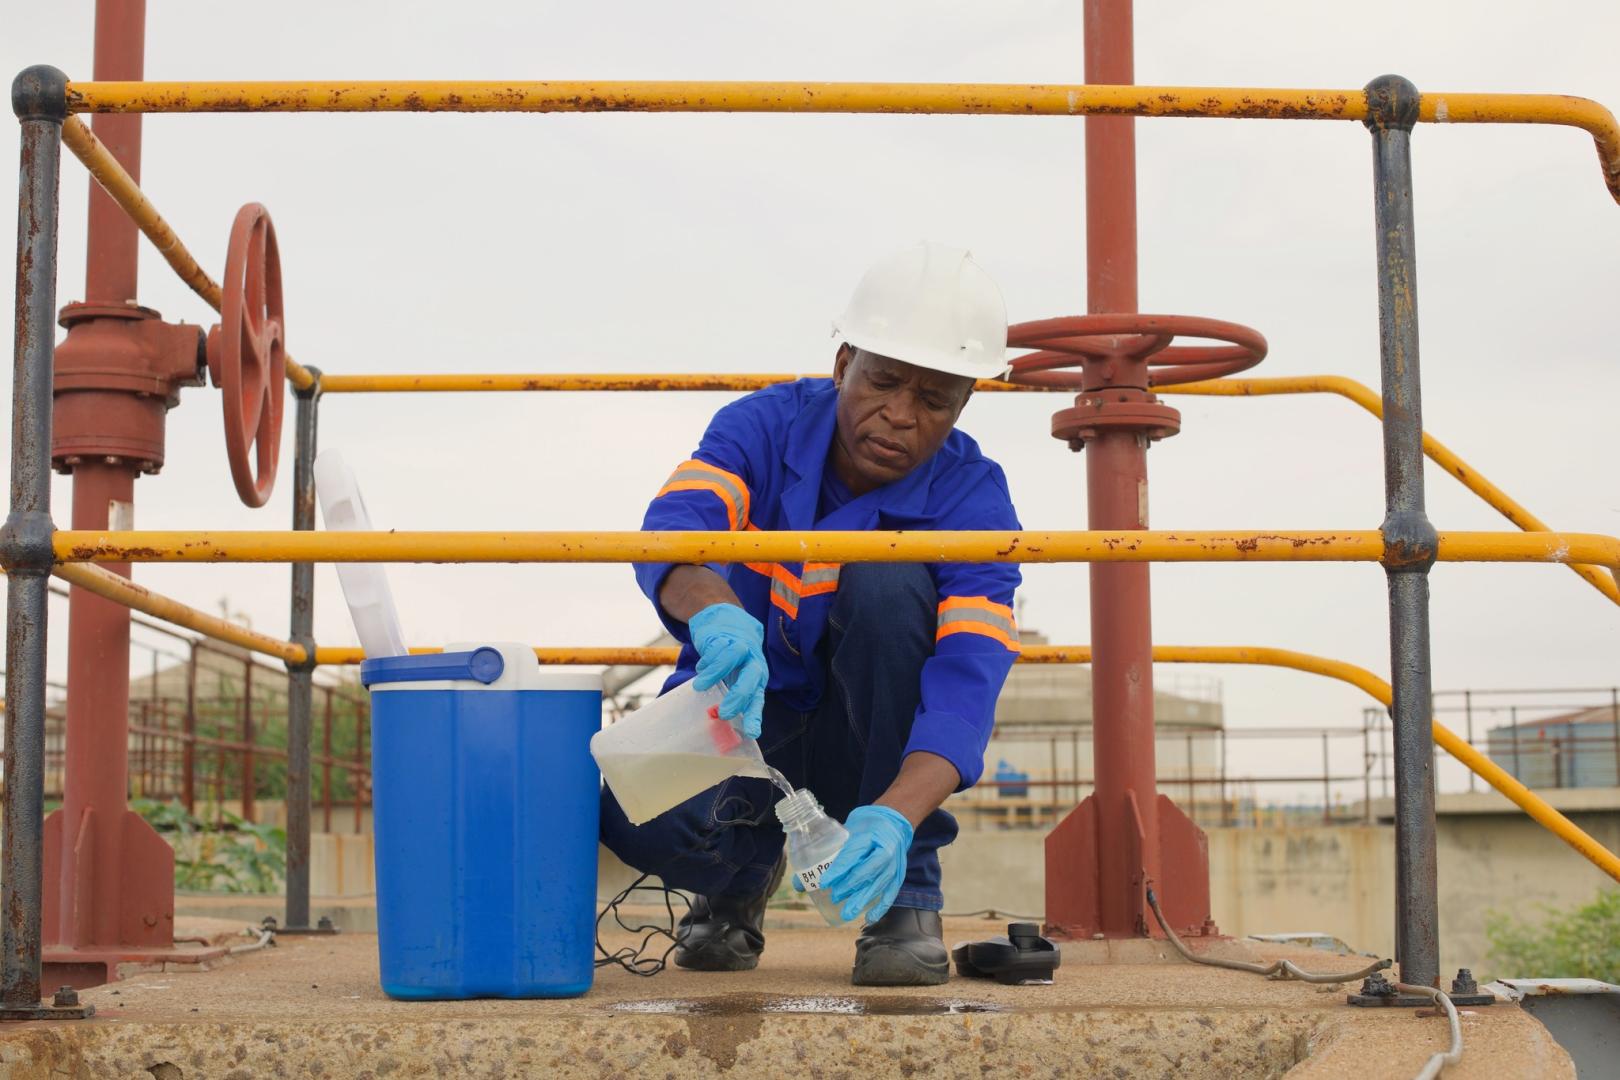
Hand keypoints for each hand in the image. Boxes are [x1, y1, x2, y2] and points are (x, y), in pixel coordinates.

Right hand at [687, 602, 766, 738]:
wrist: (728, 624)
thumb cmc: (733, 661)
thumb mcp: (735, 680)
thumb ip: (731, 697)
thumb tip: (720, 723)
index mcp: (757, 679)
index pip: (758, 699)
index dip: (755, 716)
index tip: (753, 733)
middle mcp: (753, 663)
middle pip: (751, 678)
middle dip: (739, 697)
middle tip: (724, 713)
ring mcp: (740, 648)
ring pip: (731, 657)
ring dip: (715, 673)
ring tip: (700, 686)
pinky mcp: (725, 637)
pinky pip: (717, 647)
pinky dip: (707, 660)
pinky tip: (701, 667)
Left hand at [821, 805, 913, 922]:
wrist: (893, 822)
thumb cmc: (866, 826)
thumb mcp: (848, 830)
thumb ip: (829, 851)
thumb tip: (801, 881)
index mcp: (870, 834)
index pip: (853, 854)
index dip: (838, 870)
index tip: (824, 882)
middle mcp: (885, 850)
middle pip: (866, 871)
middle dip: (848, 887)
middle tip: (834, 897)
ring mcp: (894, 864)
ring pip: (878, 885)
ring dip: (861, 900)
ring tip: (847, 913)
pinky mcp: (899, 875)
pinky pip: (891, 893)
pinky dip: (881, 907)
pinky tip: (869, 918)